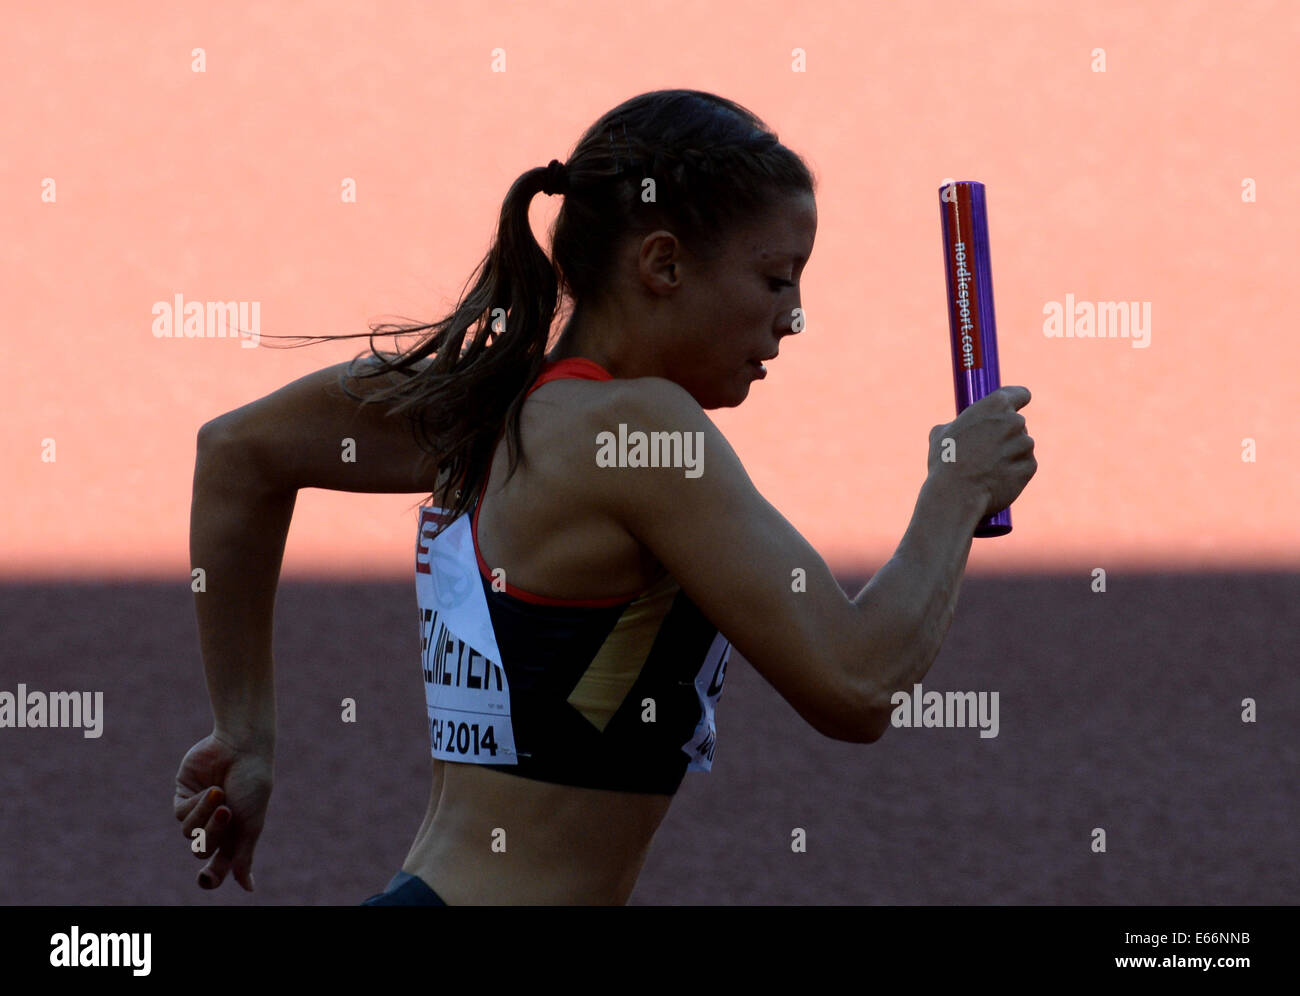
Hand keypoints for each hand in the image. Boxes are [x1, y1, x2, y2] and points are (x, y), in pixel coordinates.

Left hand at [173, 732, 272, 890]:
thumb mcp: (252, 823)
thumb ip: (244, 856)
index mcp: (234, 836)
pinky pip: (181, 814)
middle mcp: (214, 827)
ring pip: (189, 834)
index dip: (209, 877)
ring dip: (205, 816)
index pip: (217, 867)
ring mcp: (198, 812)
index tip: (205, 878)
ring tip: (220, 794)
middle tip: (228, 813)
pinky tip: (210, 787)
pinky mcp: (183, 797)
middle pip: (201, 851)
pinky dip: (197, 803)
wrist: (242, 748)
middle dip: (213, 833)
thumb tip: (248, 888)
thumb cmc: (253, 784)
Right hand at [928, 385, 1036, 516]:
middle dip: (1005, 435)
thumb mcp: (941, 434)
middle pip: (1017, 424)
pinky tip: (995, 480)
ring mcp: (1024, 445)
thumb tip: (954, 429)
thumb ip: (956, 425)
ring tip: (986, 469)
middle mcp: (1014, 421)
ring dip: (1010, 455)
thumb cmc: (946, 462)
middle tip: (984, 451)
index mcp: (995, 405)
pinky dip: (1013, 472)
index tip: (1014, 407)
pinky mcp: (1030, 467)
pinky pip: (1024, 466)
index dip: (1016, 400)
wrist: (956, 494)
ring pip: (1021, 447)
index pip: (1019, 394)